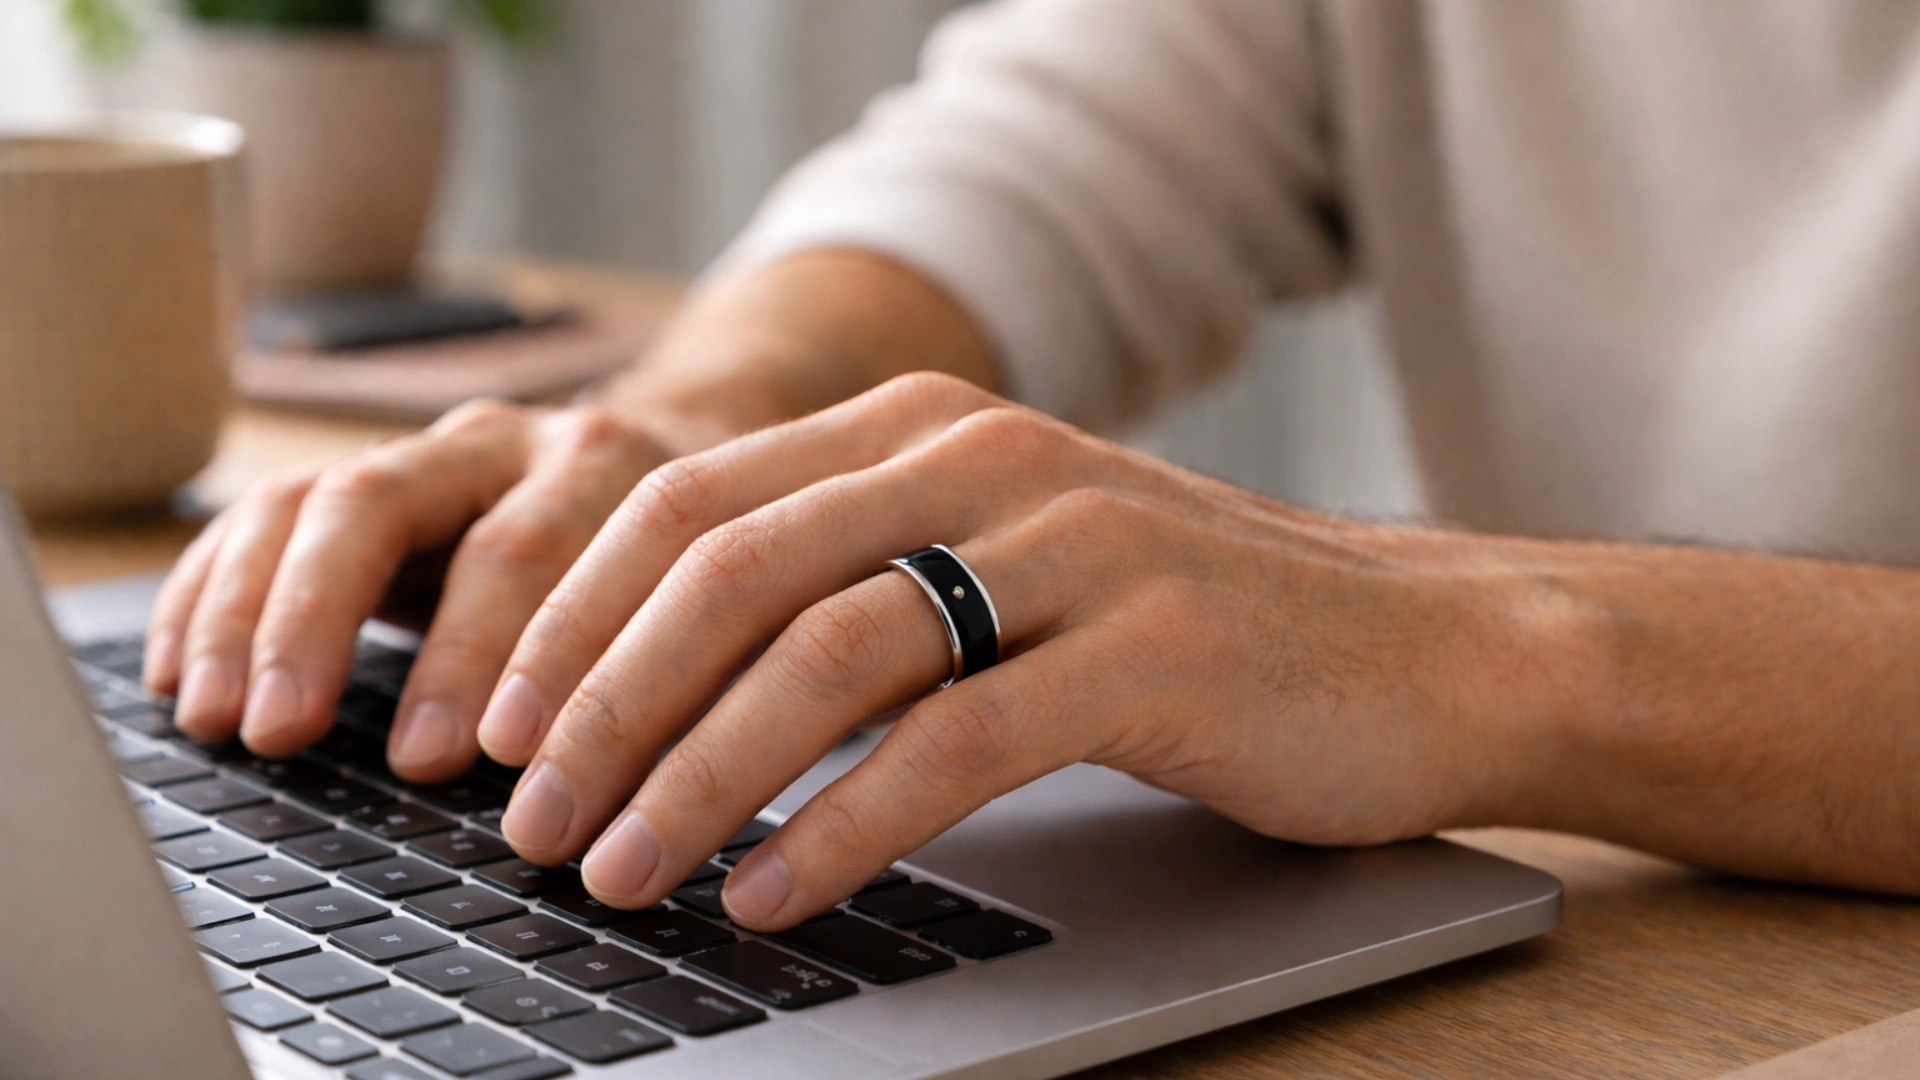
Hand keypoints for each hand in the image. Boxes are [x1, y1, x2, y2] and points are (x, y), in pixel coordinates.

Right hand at [144, 401, 672, 780]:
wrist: (700, 469)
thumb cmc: (710, 578)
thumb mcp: (722, 616)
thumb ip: (681, 685)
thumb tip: (635, 807)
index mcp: (606, 466)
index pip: (525, 549)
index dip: (478, 653)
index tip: (443, 754)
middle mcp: (505, 444)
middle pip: (383, 503)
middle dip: (322, 620)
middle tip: (286, 729)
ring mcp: (428, 457)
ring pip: (308, 503)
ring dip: (249, 615)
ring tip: (213, 716)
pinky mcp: (368, 485)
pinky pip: (263, 519)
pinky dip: (211, 592)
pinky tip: (177, 671)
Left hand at [487, 372, 1558, 929]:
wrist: (1413, 651)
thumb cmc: (1178, 632)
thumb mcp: (996, 572)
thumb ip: (852, 591)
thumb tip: (656, 696)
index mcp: (919, 426)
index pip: (687, 502)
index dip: (570, 617)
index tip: (494, 729)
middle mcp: (982, 456)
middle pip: (730, 567)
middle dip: (604, 703)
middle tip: (527, 818)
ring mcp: (1073, 541)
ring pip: (829, 650)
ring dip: (697, 771)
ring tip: (619, 873)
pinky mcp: (1150, 646)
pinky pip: (954, 741)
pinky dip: (839, 827)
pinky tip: (771, 895)